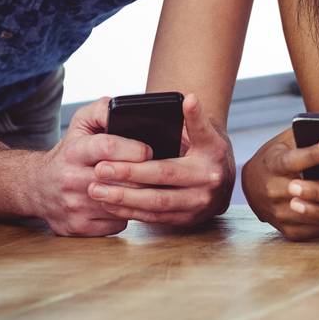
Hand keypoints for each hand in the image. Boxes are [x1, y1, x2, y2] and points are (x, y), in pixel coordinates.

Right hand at [31, 98, 151, 236]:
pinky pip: (116, 223)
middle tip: (157, 170)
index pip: (107, 147)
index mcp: (74, 151)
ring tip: (148, 186)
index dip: (133, 149)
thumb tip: (127, 108)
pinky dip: (127, 213)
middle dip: (142, 174)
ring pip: (120, 204)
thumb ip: (104, 109)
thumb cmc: (69, 151)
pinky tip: (128, 203)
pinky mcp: (77, 227)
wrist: (37, 187)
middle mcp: (71, 179)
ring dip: (138, 196)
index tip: (148, 150)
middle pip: (118, 179)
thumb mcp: (81, 122)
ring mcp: (74, 206)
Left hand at [86, 94, 233, 227]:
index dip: (185, 125)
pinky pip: (153, 217)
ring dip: (124, 198)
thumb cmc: (207, 153)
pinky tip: (110, 204)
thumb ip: (196, 119)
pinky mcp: (185, 221)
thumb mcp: (208, 134)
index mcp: (213, 154)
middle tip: (100, 169)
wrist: (221, 184)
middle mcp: (207, 182)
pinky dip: (129, 211)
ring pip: (155, 203)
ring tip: (97, 190)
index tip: (168, 114)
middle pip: (164, 177)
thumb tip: (189, 99)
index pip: (197, 137)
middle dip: (129, 173)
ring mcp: (196, 204)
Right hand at [242, 128, 318, 240]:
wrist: (252, 186)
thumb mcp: (285, 140)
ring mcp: (280, 214)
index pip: (297, 160)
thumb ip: (307, 137)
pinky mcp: (288, 231)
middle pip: (318, 188)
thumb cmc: (277, 155)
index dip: (317, 156)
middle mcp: (274, 191)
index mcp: (273, 165)